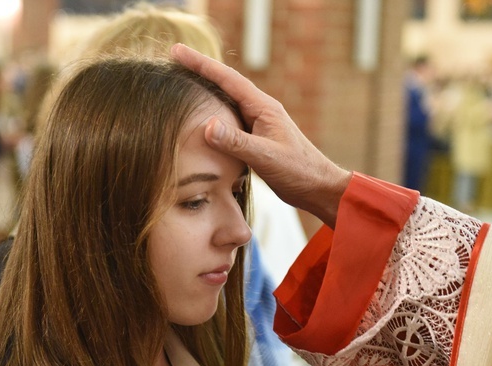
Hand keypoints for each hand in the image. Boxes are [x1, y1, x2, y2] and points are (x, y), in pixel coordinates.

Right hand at [171, 44, 350, 227]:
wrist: (317, 187)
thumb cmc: (298, 171)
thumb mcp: (266, 156)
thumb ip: (237, 142)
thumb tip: (208, 126)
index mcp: (263, 107)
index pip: (227, 79)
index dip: (200, 64)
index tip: (177, 52)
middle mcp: (260, 110)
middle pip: (224, 84)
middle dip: (199, 70)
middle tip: (174, 59)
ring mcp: (257, 124)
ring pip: (226, 102)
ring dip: (205, 91)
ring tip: (182, 83)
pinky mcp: (255, 139)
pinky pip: (229, 120)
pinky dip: (212, 115)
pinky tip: (202, 119)